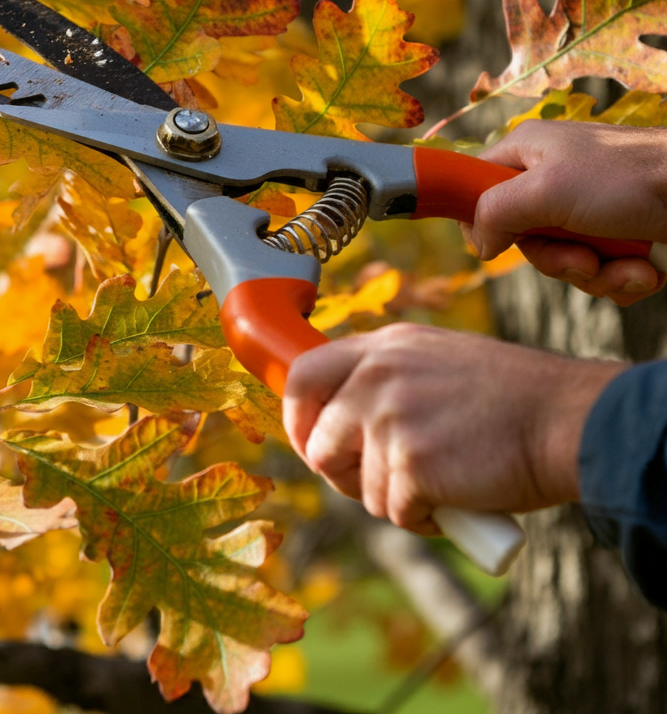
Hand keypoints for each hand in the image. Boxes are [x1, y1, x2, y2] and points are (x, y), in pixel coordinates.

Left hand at [283, 323, 626, 533]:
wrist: (568, 419)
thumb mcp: (436, 361)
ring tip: (439, 485)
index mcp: (383, 347)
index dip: (297, 418)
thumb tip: (344, 420)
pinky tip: (455, 503)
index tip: (311, 443)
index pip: (303, 375)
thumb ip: (387, 379)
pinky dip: (422, 520)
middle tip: (379, 484)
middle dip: (339, 474)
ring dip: (393, 500)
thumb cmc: (512, 399)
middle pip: (316, 442)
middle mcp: (376, 376)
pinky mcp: (410, 464)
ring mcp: (389, 418)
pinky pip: (393, 512)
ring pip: (358, 486)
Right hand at [471, 121, 666, 304]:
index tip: (494, 244)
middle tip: (583, 259)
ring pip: (563, 261)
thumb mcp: (545, 189)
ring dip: (595, 276)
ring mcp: (586, 210)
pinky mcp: (618, 235)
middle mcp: (552, 180)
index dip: (479, 220)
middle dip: (557, 261)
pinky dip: (620, 280)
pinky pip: (598, 272)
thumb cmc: (627, 178)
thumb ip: (495, 212)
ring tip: (628, 266)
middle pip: (523, 239)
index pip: (475, 186)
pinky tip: (644, 270)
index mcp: (526, 153)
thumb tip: (479, 244)